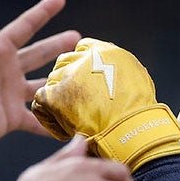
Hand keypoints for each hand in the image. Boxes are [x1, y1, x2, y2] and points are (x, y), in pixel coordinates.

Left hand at [0, 0, 80, 149]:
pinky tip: (71, 125)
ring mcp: (13, 94)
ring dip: (61, 83)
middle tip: (79, 38)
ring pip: (44, 86)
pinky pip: (38, 121)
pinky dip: (53, 125)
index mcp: (0, 52)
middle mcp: (9, 71)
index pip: (25, 27)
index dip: (42, 13)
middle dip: (58, 46)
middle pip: (39, 54)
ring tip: (83, 78)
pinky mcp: (14, 117)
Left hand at [31, 37, 179, 170]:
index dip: (81, 65)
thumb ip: (119, 69)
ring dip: (58, 97)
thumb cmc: (138, 111)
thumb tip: (114, 72)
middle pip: (64, 63)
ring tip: (71, 117)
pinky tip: (61, 127)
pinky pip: (41, 103)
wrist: (132, 131)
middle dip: (67, 79)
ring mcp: (67, 76)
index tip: (86, 80)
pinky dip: (48, 116)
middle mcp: (83, 59)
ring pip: (52, 82)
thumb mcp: (136, 77)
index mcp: (104, 51)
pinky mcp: (55, 96)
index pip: (83, 49)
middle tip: (76, 101)